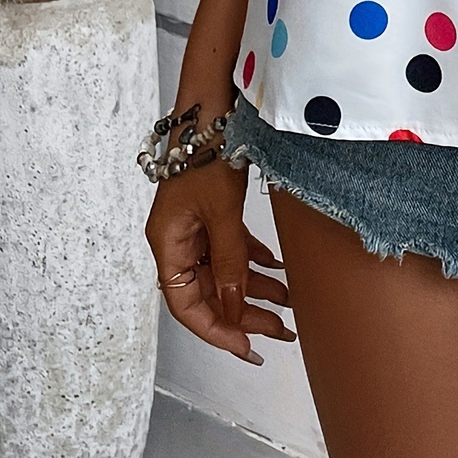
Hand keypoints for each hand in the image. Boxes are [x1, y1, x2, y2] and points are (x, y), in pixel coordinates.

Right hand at [145, 154, 295, 363]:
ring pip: (225, 271)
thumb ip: (230, 260)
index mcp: (168, 246)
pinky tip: (278, 268)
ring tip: (290, 303)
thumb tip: (235, 308)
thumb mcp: (222, 213)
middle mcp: (178, 242)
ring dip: (255, 288)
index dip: (217, 330)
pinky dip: (253, 259)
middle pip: (209, 293)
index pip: (187, 306)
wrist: (210, 109)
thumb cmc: (207, 155)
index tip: (248, 347)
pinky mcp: (212, 213)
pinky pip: (232, 247)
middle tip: (280, 332)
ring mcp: (195, 228)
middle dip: (244, 314)